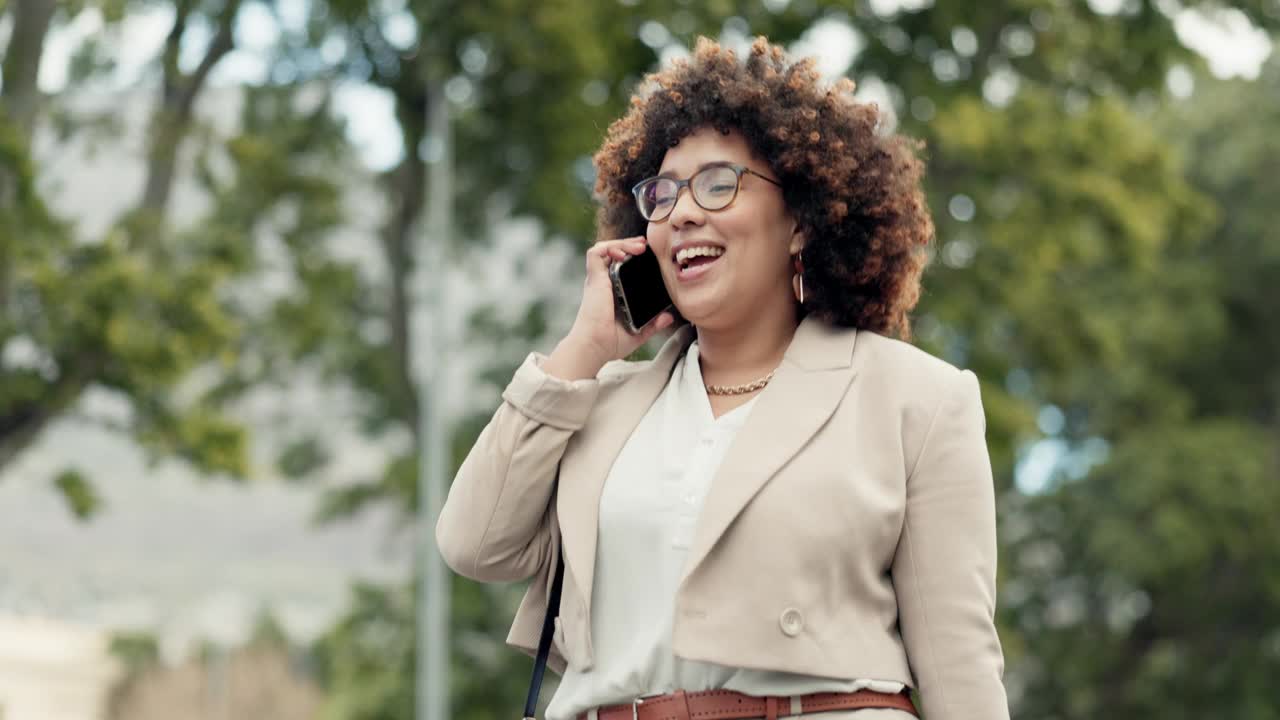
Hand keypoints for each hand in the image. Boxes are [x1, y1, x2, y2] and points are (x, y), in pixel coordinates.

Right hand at [544, 237, 674, 380]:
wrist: (595, 345)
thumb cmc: (610, 342)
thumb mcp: (637, 332)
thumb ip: (653, 324)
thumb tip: (669, 317)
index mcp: (611, 292)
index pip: (619, 266)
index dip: (631, 257)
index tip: (647, 255)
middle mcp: (603, 283)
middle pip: (613, 253)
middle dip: (629, 245)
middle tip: (645, 245)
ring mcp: (597, 280)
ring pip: (605, 248)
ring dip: (622, 243)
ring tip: (639, 246)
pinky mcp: (593, 279)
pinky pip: (596, 253)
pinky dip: (609, 247)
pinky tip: (623, 254)